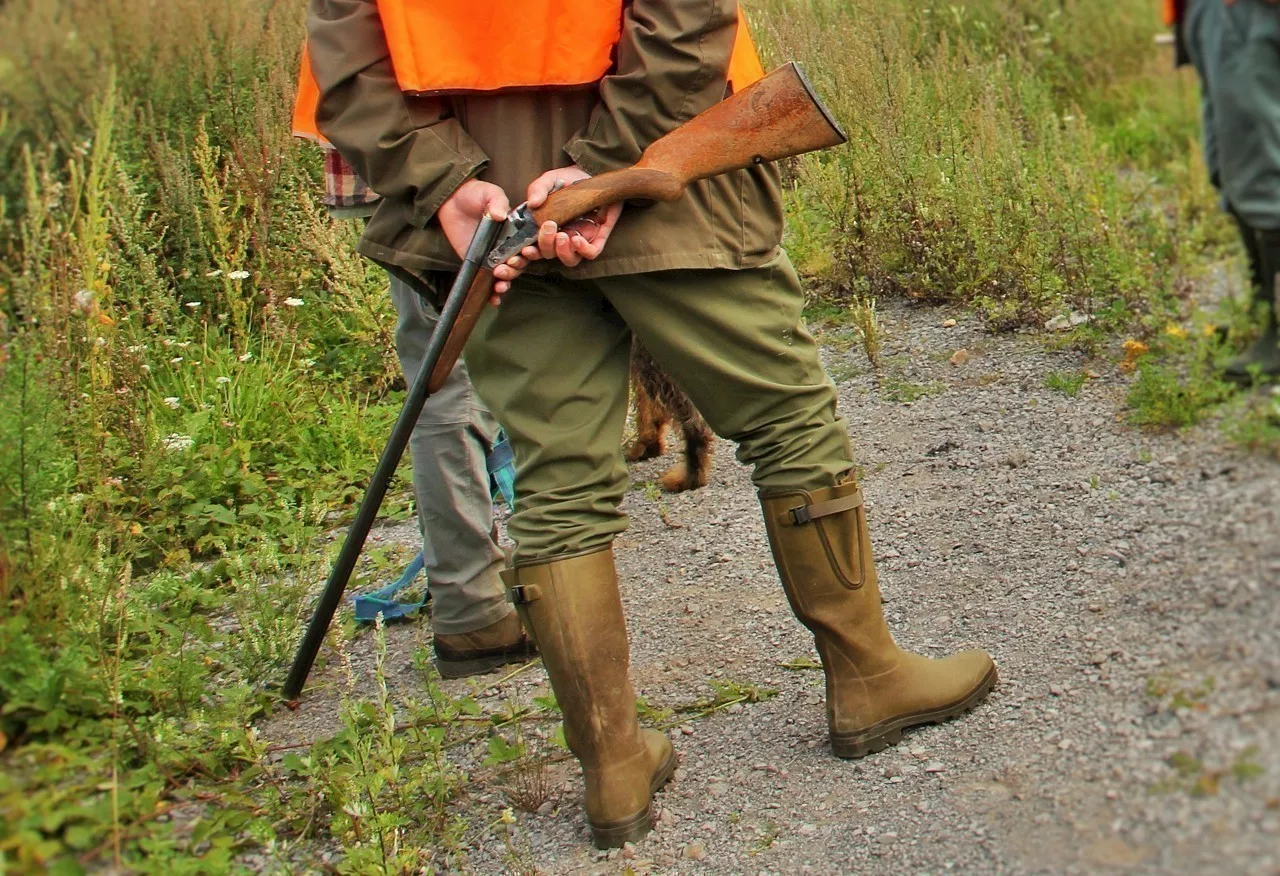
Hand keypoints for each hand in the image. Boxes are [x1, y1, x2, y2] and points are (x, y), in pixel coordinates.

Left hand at [437, 179, 527, 297]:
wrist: (452, 199)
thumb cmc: (474, 193)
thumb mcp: (488, 192)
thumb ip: (496, 201)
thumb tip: (501, 215)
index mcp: (515, 230)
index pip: (528, 246)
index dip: (530, 253)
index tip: (524, 254)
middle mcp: (506, 245)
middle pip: (519, 264)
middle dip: (514, 270)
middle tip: (505, 267)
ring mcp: (492, 256)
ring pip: (506, 275)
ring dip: (506, 283)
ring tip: (500, 284)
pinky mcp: (478, 263)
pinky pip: (488, 282)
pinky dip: (492, 294)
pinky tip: (494, 299)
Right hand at [519, 166, 622, 267]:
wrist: (594, 172)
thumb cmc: (570, 180)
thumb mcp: (550, 180)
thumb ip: (538, 189)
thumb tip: (532, 203)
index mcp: (545, 228)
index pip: (533, 249)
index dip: (526, 256)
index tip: (521, 252)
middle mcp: (561, 237)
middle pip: (549, 254)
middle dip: (545, 245)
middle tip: (549, 226)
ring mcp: (580, 238)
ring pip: (570, 260)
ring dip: (562, 252)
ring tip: (561, 235)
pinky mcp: (598, 237)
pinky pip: (592, 253)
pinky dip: (583, 250)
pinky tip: (576, 239)